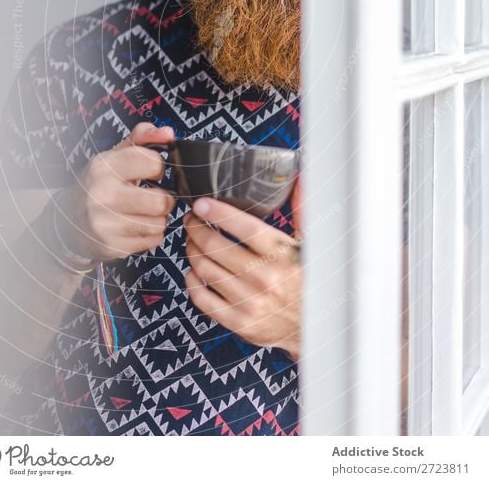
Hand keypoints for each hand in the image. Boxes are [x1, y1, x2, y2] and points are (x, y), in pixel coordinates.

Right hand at [56, 122, 175, 261]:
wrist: (69, 222)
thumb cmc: (99, 184)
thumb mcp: (115, 156)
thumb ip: (142, 138)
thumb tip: (168, 133)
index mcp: (103, 166)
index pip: (154, 163)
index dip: (158, 167)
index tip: (150, 171)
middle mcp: (102, 194)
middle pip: (161, 201)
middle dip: (164, 199)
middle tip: (154, 197)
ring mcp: (105, 223)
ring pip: (159, 223)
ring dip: (159, 218)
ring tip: (144, 212)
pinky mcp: (113, 246)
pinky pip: (153, 240)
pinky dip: (152, 234)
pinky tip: (137, 226)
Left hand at [184, 183, 301, 360]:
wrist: (314, 326)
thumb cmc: (308, 281)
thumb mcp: (310, 244)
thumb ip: (301, 210)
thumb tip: (299, 180)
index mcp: (283, 255)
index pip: (244, 227)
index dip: (217, 213)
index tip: (202, 204)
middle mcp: (265, 278)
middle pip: (215, 246)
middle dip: (196, 228)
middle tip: (192, 220)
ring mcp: (250, 302)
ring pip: (204, 269)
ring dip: (192, 250)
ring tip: (193, 241)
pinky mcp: (239, 322)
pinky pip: (203, 299)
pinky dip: (192, 281)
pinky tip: (194, 271)